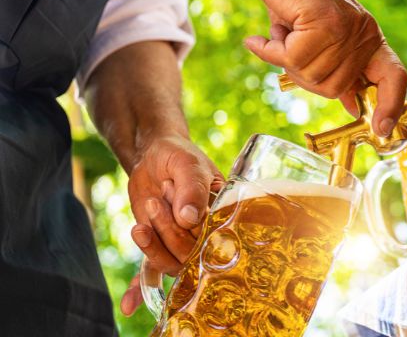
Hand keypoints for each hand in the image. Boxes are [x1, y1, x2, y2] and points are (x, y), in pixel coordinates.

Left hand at [120, 135, 223, 315]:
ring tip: (142, 221)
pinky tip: (129, 305)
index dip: (194, 225)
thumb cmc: (178, 156)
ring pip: (171, 262)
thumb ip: (192, 188)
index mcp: (223, 214)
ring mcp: (182, 241)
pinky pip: (153, 271)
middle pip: (191, 252)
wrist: (154, 155)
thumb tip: (189, 218)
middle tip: (156, 201)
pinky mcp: (159, 245)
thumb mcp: (187, 164)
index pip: (216, 235)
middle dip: (168, 229)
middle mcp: (206, 233)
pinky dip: (141, 289)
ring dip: (153, 247)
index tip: (176, 199)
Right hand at [242, 0, 406, 135]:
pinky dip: (271, 51)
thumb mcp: (320, 42)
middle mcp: (363, 34)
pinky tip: (262, 38)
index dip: (391, 104)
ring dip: (285, 61)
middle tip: (288, 52)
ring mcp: (346, 28)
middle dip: (303, 77)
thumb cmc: (296, 1)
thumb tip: (351, 106)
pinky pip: (293, 59)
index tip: (381, 128)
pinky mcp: (325, 22)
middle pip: (334, 89)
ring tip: (283, 34)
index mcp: (368, 39)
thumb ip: (337, 70)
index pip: (394, 77)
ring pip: (312, 77)